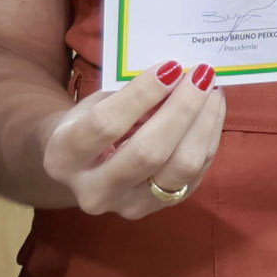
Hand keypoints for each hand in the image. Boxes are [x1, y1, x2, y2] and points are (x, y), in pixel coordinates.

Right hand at [42, 62, 224, 215]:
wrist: (82, 168)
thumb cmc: (88, 125)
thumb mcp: (95, 105)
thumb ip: (130, 97)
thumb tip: (179, 77)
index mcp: (64, 157)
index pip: (106, 124)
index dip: (142, 94)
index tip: (171, 67)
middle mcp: (94, 191)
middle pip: (148, 152)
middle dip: (182, 109)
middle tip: (201, 75)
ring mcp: (128, 206)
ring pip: (180, 168)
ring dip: (203, 124)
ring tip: (212, 90)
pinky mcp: (159, 209)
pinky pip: (195, 173)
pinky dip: (209, 138)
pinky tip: (212, 111)